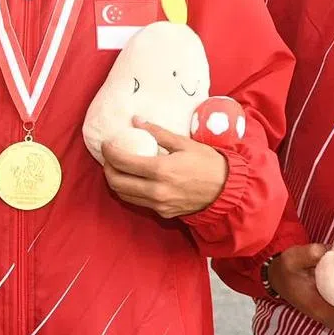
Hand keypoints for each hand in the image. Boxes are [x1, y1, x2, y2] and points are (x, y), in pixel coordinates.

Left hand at [100, 117, 227, 218]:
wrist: (226, 190)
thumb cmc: (208, 163)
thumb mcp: (184, 143)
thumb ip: (158, 133)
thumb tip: (136, 121)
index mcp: (161, 170)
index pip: (123, 162)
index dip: (109, 152)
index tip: (106, 144)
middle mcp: (156, 190)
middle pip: (117, 182)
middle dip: (108, 169)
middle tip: (109, 157)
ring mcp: (159, 205)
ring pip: (125, 195)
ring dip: (116, 181)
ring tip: (119, 168)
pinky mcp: (163, 213)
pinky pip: (139, 202)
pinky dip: (131, 191)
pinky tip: (135, 180)